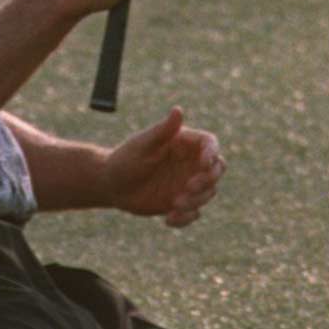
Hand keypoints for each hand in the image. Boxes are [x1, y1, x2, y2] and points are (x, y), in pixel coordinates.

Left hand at [101, 107, 223, 226]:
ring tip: (174, 204)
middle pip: (217, 169)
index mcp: (184, 143)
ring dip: (196, 200)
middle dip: (208, 180)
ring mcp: (188, 183)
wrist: (111, 185)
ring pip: (209, 193)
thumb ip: (163, 130)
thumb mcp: (143, 144)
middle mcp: (190, 163)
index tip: (202, 164)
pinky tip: (168, 219)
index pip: (210, 144)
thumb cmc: (125, 159)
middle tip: (188, 188)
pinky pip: (194, 213)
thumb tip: (178, 109)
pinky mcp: (182, 203)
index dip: (212, 153)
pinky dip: (186, 218)